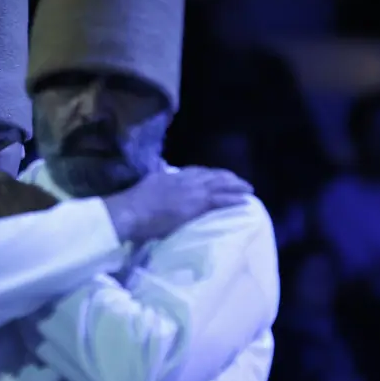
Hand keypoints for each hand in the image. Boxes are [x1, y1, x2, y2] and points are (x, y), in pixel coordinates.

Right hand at [102, 166, 252, 243]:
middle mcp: (185, 179)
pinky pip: (221, 200)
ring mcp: (192, 191)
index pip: (196, 171)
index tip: (217, 175)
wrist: (131, 212)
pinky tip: (245, 202)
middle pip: (212, 175)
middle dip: (227, 177)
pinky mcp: (197, 205)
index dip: (209, 173)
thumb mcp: (147, 183)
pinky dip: (234, 200)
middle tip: (239, 182)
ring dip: (236, 186)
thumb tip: (160, 168)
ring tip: (248, 189)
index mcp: (172, 175)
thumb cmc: (134, 204)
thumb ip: (157, 176)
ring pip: (221, 185)